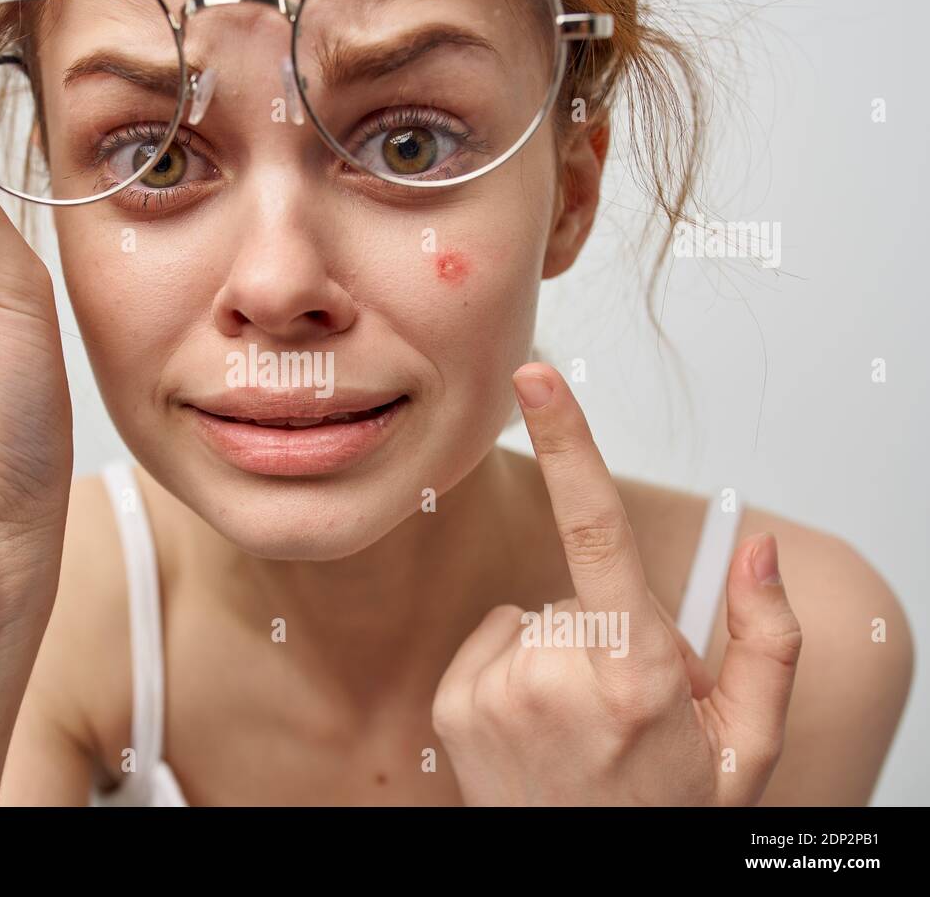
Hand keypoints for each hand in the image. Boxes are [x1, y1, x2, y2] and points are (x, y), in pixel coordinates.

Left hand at [432, 364, 802, 804]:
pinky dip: (515, 669)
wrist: (589, 874)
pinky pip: (494, 640)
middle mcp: (556, 676)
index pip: (597, 530)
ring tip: (578, 724)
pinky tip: (535, 726)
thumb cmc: (668, 808)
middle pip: (580, 588)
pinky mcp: (455, 703)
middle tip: (623, 705)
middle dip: (608, 626)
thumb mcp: (748, 738)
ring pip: (535, 615)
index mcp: (637, 674)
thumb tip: (759, 544)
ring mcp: (496, 692)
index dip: (568, 443)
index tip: (535, 377)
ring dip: (561, 653)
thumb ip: (767, 636)